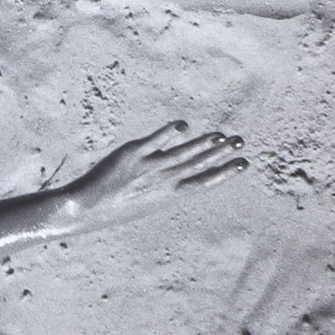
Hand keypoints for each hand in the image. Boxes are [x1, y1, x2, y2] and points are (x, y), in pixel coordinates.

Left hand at [66, 121, 248, 227]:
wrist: (89, 208)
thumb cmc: (118, 205)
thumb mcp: (148, 198)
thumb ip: (165, 183)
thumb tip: (177, 166)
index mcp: (170, 195)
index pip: (204, 182)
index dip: (225, 172)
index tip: (244, 163)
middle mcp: (164, 182)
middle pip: (198, 165)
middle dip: (221, 153)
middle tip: (241, 142)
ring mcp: (149, 168)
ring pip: (181, 155)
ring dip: (202, 144)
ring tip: (221, 135)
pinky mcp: (131, 155)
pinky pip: (153, 143)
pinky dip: (168, 134)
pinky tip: (183, 126)